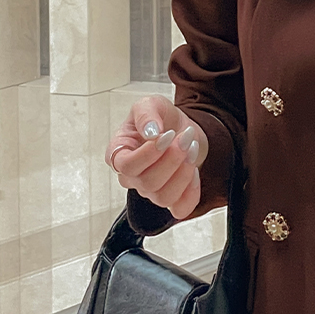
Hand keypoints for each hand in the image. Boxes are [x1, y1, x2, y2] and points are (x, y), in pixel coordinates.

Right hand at [105, 95, 208, 220]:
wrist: (182, 129)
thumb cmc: (161, 118)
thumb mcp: (151, 104)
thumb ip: (147, 113)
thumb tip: (151, 132)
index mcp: (119, 152)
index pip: (125, 166)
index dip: (148, 154)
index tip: (167, 135)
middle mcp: (131, 177)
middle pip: (147, 182)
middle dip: (173, 159)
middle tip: (185, 137)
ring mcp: (150, 190)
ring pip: (163, 197)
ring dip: (184, 172)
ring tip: (191, 147)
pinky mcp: (171, 198)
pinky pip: (180, 209)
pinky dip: (192, 193)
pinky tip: (195, 172)